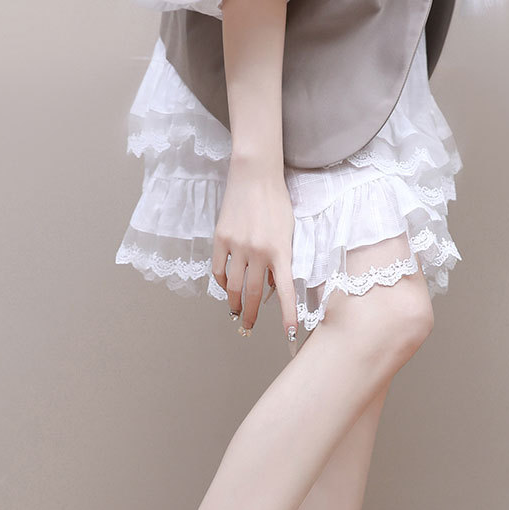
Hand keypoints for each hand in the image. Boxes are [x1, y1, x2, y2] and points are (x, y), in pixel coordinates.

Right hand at [212, 154, 298, 344]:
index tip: (290, 333)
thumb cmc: (277, 202)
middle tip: (248, 328)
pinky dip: (221, 283)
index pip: (286, 290)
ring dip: (233, 304)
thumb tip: (271, 285)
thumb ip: (282, 259)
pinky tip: (225, 288)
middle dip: (250, 315)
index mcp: (280, 251)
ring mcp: (237, 246)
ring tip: (235, 313)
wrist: (255, 176)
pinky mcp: (220, 238)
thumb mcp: (288, 232)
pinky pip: (218, 270)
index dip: (288, 314)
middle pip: (251, 294)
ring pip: (232, 286)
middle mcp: (258, 252)